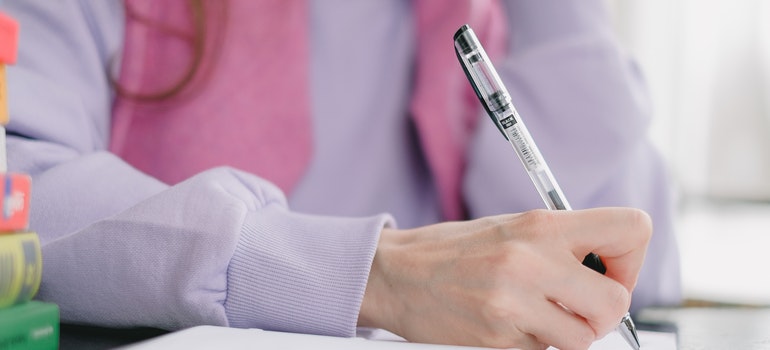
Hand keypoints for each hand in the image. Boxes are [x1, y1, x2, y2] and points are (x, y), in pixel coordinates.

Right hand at [357, 208, 650, 349]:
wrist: (396, 274)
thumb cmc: (453, 250)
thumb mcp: (511, 228)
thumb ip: (561, 244)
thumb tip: (611, 270)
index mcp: (541, 225)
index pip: (631, 229)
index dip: (631, 260)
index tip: (611, 271)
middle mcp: (532, 260)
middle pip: (617, 303)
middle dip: (603, 313)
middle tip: (578, 307)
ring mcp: (514, 302)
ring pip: (583, 338)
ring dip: (567, 334)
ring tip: (535, 315)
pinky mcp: (498, 339)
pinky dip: (532, 344)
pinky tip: (505, 325)